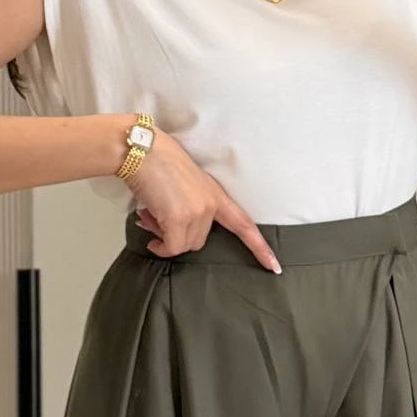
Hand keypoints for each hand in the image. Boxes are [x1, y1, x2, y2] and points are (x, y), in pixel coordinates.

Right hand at [127, 129, 280, 270]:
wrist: (141, 150)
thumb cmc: (156, 163)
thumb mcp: (185, 185)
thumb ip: (189, 207)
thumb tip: (170, 232)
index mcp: (216, 194)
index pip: (244, 224)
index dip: (259, 247)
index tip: (274, 266)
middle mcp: (211, 204)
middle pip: (199, 241)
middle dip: (176, 235)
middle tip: (157, 217)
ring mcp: (197, 211)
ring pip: (183, 245)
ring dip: (164, 236)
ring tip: (150, 214)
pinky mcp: (179, 218)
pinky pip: (171, 247)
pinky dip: (159, 244)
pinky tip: (147, 223)